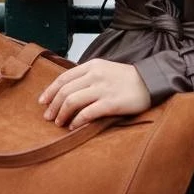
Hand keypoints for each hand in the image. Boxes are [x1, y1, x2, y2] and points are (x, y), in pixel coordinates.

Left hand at [37, 59, 151, 129]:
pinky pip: (87, 113)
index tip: (42, 102)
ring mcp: (103, 89)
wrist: (151, 82)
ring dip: (62, 114)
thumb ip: (87, 77)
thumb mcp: (105, 70)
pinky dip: (77, 121)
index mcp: (92, 66)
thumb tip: (68, 90)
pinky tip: (73, 127)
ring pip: (72, 101)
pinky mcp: (111, 103)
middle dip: (53, 106)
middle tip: (48, 117)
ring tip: (59, 123)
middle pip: (65, 91)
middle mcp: (95, 75)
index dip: (50, 91)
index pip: (63, 78)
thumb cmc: (127, 79)